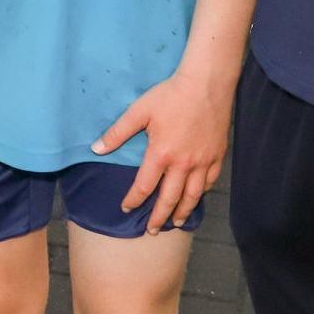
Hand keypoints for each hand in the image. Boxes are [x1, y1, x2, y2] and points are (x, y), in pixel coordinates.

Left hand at [91, 65, 237, 232]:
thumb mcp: (139, 111)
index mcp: (161, 154)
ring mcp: (203, 161)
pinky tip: (197, 197)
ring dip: (182, 211)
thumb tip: (96, 148)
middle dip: (159, 217)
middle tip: (152, 230)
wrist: (206, 83)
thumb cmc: (171, 94)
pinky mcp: (217, 155)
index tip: (127, 208)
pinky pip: (210, 181)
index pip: (144, 186)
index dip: (134, 200)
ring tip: (176, 222)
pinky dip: (202, 193)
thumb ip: (117, 132)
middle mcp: (183, 164)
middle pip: (170, 199)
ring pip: (193, 195)